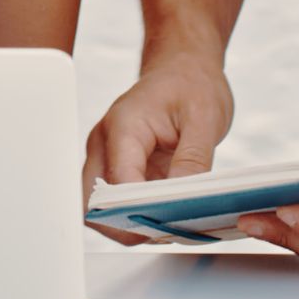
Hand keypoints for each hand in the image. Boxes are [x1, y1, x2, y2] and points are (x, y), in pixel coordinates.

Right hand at [81, 54, 233, 241]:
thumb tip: (180, 202)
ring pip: (99, 208)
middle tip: (163, 233)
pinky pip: (116, 202)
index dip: (138, 211)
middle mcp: (105, 142)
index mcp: (123, 126)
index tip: (166, 224)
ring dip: (128, 224)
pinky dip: (135, 216)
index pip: (117, 183)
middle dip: (123, 226)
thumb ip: (192, 161)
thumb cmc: (191, 82)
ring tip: (167, 226)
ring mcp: (107, 156)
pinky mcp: (118, 167)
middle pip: (93, 203)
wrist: (184, 65)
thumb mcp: (205, 117)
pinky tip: (164, 217)